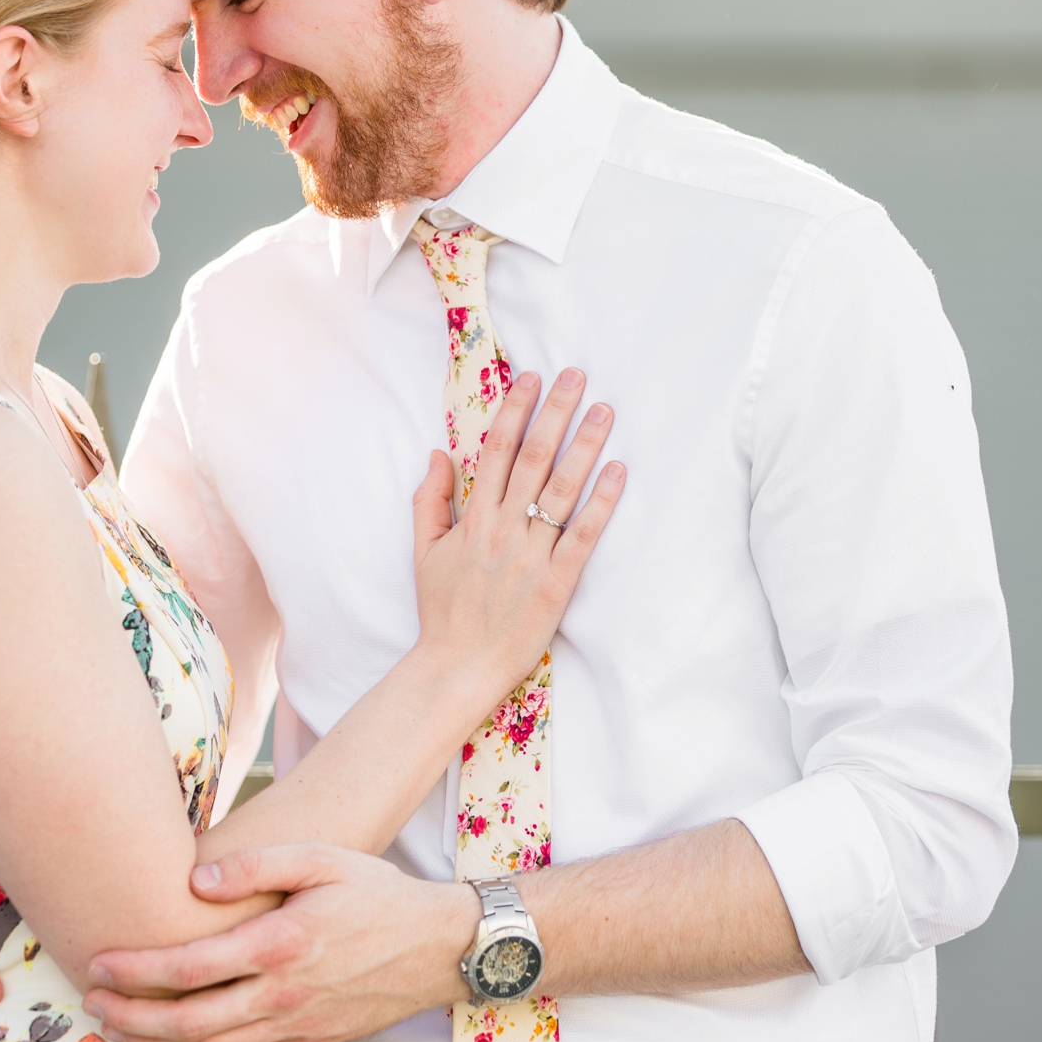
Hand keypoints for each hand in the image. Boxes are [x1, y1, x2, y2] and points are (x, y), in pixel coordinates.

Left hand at [81, 845, 475, 1041]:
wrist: (437, 947)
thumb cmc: (378, 894)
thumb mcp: (323, 857)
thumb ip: (257, 863)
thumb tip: (196, 881)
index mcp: (280, 944)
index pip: (188, 967)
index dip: (135, 969)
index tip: (100, 961)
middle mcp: (282, 994)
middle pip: (187, 1022)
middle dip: (130, 1016)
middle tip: (94, 1002)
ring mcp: (295, 1027)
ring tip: (121, 1028)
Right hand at [411, 367, 624, 696]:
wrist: (457, 666)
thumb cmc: (442, 610)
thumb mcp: (424, 551)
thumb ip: (430, 500)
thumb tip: (439, 453)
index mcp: (473, 518)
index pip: (496, 450)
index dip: (515, 411)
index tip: (531, 377)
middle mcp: (503, 529)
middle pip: (534, 458)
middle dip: (555, 412)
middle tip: (577, 375)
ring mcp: (531, 555)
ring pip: (562, 489)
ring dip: (585, 445)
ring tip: (604, 411)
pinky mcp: (556, 583)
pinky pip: (583, 536)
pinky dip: (601, 502)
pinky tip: (617, 472)